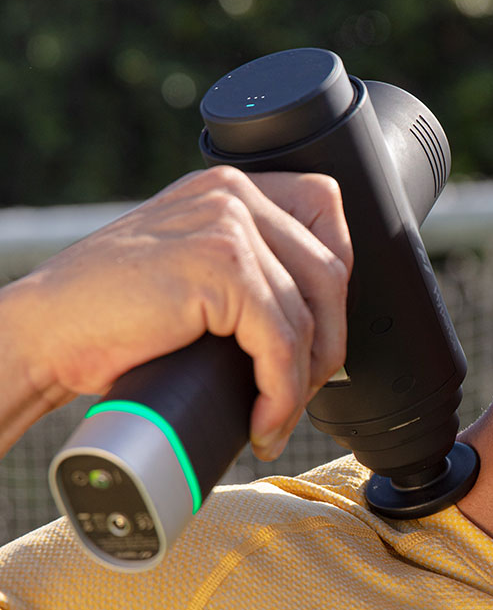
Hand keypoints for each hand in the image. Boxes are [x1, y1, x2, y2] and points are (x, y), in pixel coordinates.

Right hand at [0, 167, 351, 460]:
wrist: (42, 334)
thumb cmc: (108, 316)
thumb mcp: (188, 267)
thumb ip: (243, 264)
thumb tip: (315, 315)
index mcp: (229, 188)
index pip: (325, 215)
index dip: (334, 285)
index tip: (316, 336)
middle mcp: (233, 194)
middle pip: (329, 271)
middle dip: (325, 343)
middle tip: (297, 392)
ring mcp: (228, 225)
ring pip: (310, 314)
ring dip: (302, 382)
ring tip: (274, 417)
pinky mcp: (222, 268)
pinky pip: (282, 342)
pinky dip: (281, 393)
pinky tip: (263, 422)